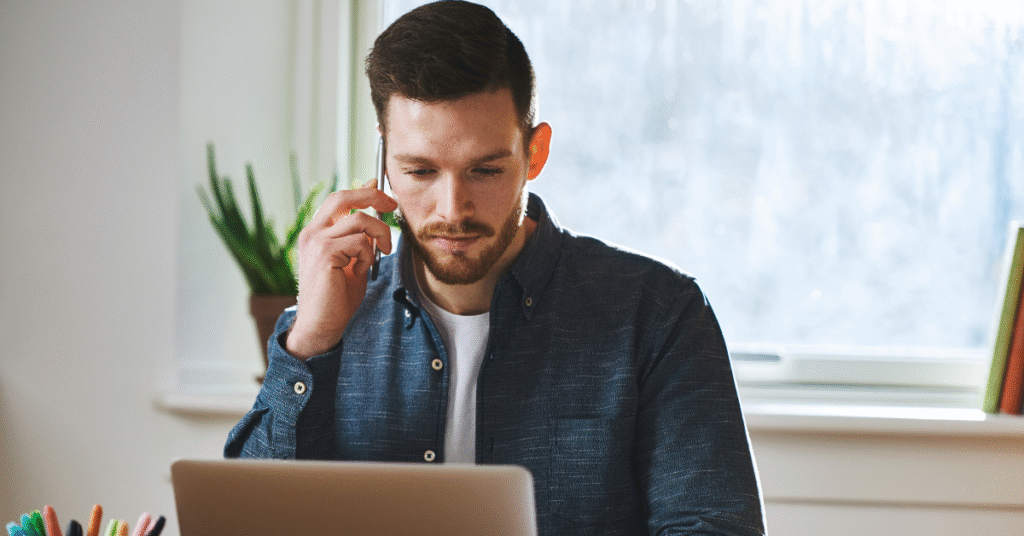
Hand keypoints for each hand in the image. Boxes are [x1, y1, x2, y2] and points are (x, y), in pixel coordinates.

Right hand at [285, 184, 397, 358]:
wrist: (322, 324)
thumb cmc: (337, 296)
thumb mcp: (352, 259)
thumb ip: (359, 236)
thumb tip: (373, 216)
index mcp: (317, 233)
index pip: (338, 199)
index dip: (362, 191)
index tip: (381, 192)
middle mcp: (312, 233)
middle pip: (343, 197)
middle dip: (373, 197)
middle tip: (392, 205)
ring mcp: (316, 241)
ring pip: (360, 220)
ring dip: (379, 236)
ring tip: (378, 255)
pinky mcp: (325, 253)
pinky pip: (360, 242)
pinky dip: (369, 255)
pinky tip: (361, 270)